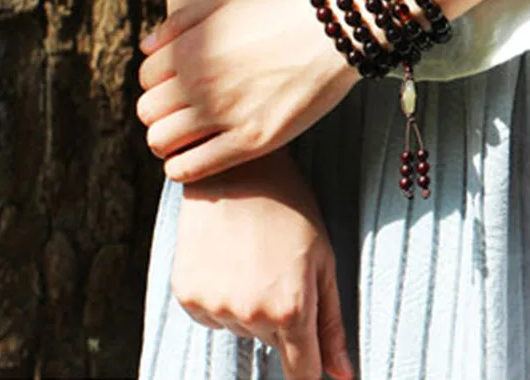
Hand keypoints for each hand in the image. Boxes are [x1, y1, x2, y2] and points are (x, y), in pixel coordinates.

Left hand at [136, 0, 359, 182]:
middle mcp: (199, 83)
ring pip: (161, 141)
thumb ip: (179, 22)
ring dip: (168, 139)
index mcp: (189, 48)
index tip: (180, 82)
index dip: (160, 80)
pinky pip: (191, 169)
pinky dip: (181, 167)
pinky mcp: (252, 141)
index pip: (145, 77)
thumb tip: (145, 49)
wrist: (335, 28)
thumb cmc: (280, 9)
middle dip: (161, 109)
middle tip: (184, 108)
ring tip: (189, 133)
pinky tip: (194, 157)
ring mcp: (224, 114)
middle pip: (148, 111)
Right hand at [173, 151, 354, 379]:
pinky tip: (228, 257)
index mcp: (290, 310)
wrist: (236, 170)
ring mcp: (214, 307)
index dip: (309, 369)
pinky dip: (221, 294)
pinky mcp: (187, 295)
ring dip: (249, 303)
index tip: (310, 366)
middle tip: (280, 264)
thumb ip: (331, 323)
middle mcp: (249, 316)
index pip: (302, 371)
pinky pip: (212, 313)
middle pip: (272, 343)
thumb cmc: (290, 208)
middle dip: (281, 315)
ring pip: (241, 326)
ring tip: (253, 253)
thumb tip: (342, 376)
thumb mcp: (323, 259)